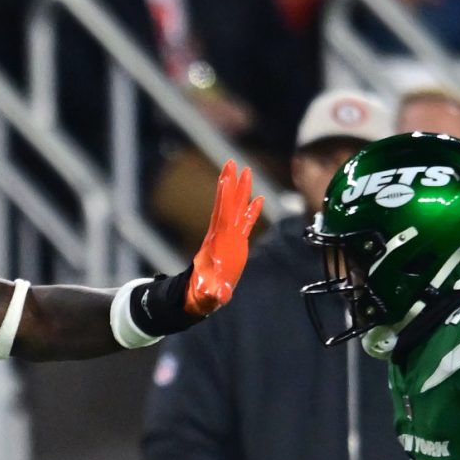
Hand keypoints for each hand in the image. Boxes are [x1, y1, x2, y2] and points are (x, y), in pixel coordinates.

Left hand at [184, 159, 263, 315]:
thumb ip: (214, 294)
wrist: (199, 297)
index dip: (225, 197)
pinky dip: (252, 211)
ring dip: (241, 191)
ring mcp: (229, 239)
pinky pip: (245, 223)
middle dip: (230, 184)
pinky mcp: (236, 244)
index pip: (222, 215)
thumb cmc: (202, 296)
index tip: (225, 178)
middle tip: (232, 162)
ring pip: (236, 209)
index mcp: (218, 244)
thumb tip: (218, 295)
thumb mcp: (208, 297)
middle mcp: (223, 236)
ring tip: (247, 171)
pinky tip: (259, 199)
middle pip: (228, 205)